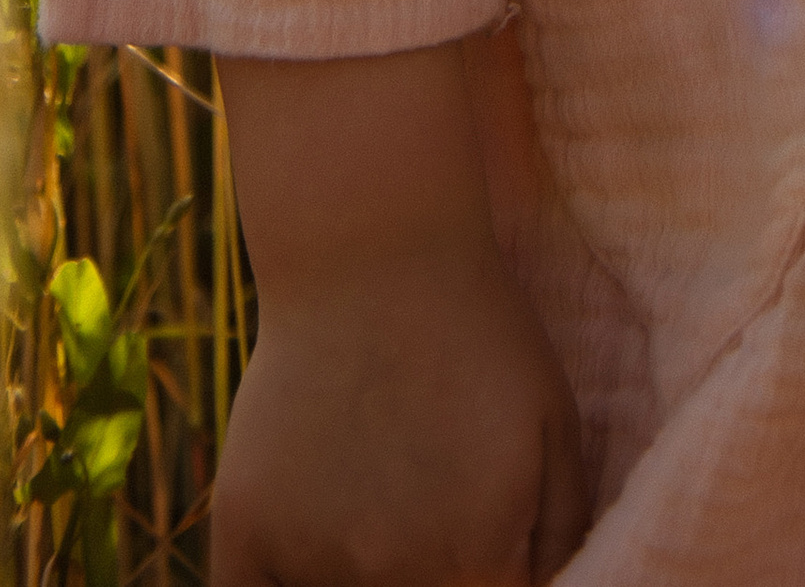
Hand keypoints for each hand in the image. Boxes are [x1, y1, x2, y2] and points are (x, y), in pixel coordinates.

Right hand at [211, 247, 590, 586]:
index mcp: (477, 567)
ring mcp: (313, 561)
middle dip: (425, 570)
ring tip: (370, 482)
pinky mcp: (245, 531)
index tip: (475, 538)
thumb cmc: (477, 330)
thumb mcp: (554, 425)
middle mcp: (394, 581)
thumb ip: (559, 534)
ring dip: (355, 566)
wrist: (373, 251)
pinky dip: (279, 582)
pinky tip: (302, 534)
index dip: (482, 575)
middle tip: (419, 491)